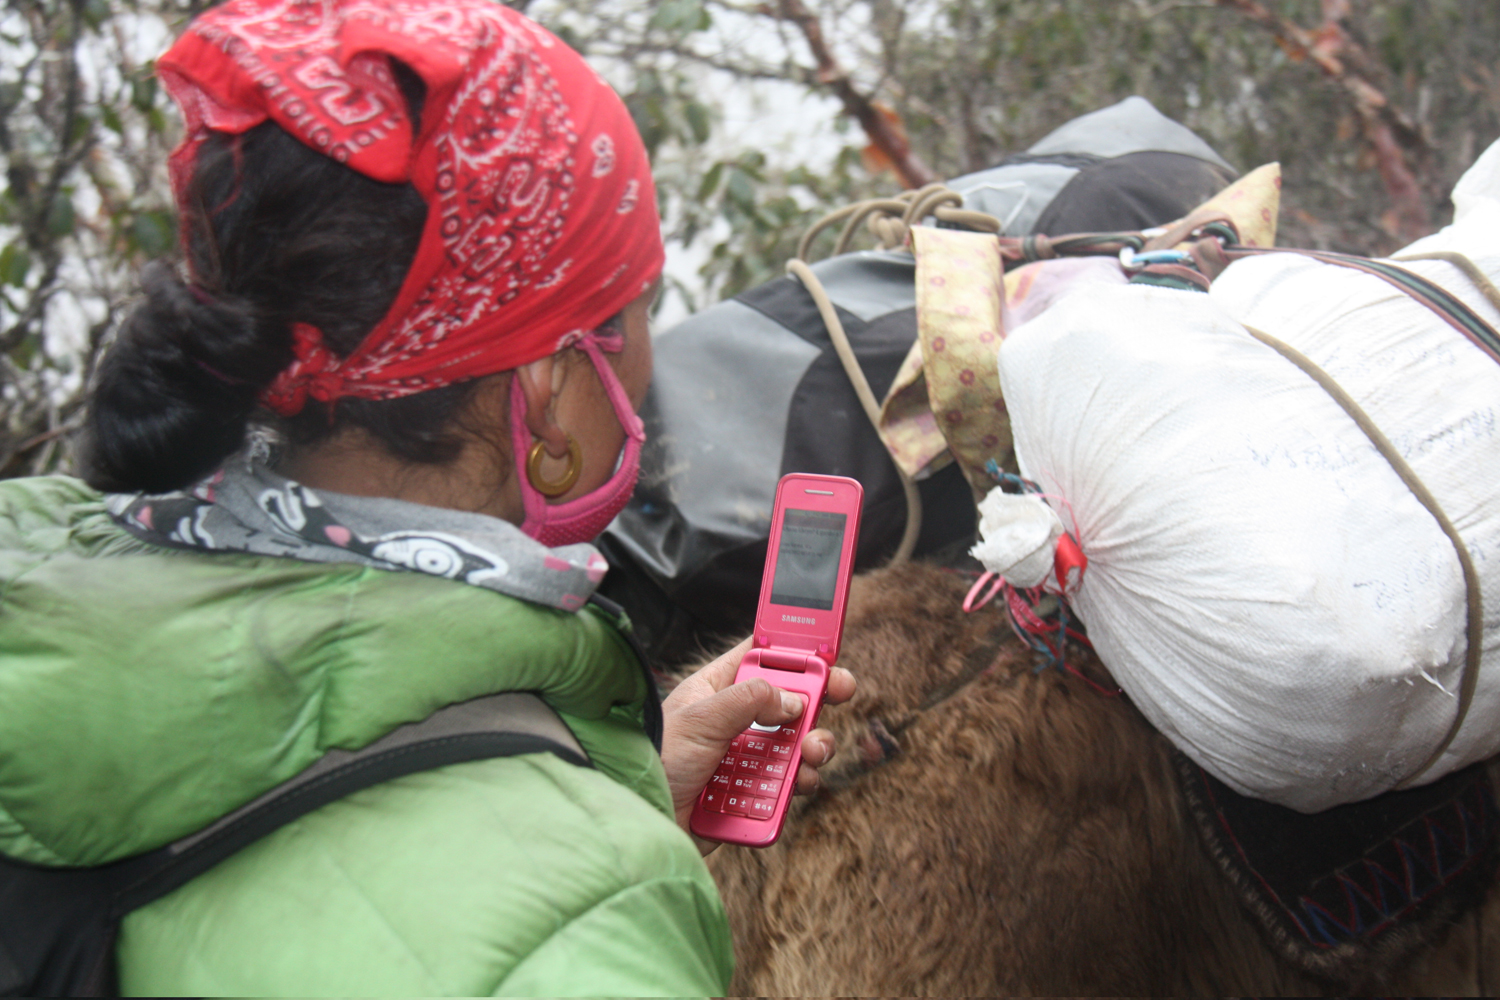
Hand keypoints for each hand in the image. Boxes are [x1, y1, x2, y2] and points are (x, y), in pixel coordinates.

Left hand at [659, 635, 855, 854]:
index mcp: (719, 688)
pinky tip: (798, 783)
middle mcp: (736, 720)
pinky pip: (788, 784)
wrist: (645, 820)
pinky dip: (799, 783)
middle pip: (791, 700)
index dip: (794, 648)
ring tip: (812, 752)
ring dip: (814, 745)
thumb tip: (792, 699)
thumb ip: (748, 700)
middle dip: (817, 698)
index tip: (827, 646)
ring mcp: (746, 757)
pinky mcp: (752, 792)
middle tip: (840, 692)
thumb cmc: (655, 760)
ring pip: (796, 744)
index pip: (762, 655)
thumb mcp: (700, 718)